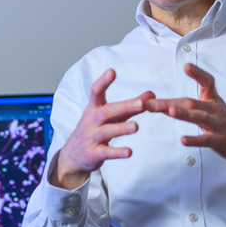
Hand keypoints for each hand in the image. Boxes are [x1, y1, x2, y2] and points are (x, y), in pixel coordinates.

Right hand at [51, 69, 154, 189]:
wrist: (74, 154)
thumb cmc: (96, 129)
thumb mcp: (111, 116)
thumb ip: (130, 105)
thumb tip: (152, 94)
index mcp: (94, 108)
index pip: (96, 92)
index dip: (103, 82)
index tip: (112, 71)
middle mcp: (91, 121)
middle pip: (106, 112)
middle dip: (124, 106)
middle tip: (141, 102)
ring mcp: (91, 137)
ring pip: (106, 131)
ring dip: (121, 129)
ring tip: (136, 127)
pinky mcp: (94, 153)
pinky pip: (106, 152)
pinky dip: (117, 152)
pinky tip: (129, 152)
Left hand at [147, 63, 225, 171]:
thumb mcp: (213, 109)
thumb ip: (192, 105)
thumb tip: (168, 103)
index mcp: (213, 100)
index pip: (208, 82)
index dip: (198, 73)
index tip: (186, 66)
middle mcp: (215, 109)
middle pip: (190, 102)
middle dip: (169, 103)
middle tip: (150, 104)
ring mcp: (219, 125)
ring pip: (200, 117)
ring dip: (184, 114)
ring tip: (170, 111)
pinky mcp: (221, 141)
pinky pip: (206, 139)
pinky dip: (194, 140)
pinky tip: (183, 140)